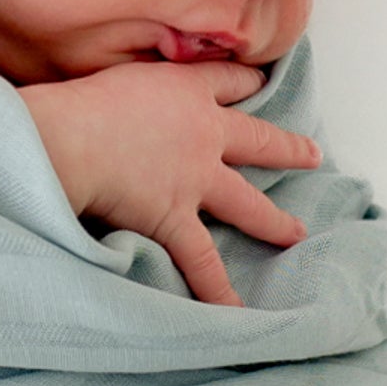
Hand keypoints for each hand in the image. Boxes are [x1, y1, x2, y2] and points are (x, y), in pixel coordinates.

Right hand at [16, 60, 322, 306]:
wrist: (73, 138)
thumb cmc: (81, 101)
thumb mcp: (118, 73)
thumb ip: (135, 87)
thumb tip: (126, 100)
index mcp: (185, 91)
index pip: (223, 80)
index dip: (244, 81)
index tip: (259, 83)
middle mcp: (203, 135)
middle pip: (257, 140)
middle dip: (287, 149)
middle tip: (313, 156)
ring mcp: (195, 180)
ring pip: (246, 203)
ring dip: (273, 221)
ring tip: (296, 234)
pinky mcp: (174, 218)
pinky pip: (201, 261)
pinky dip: (218, 289)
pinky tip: (238, 312)